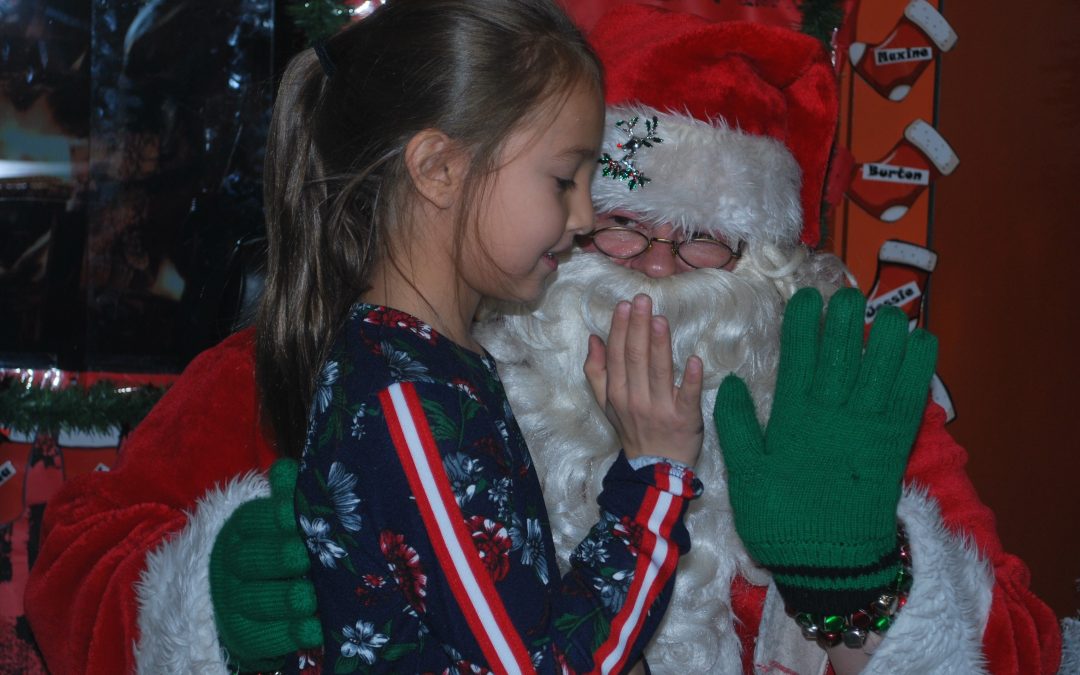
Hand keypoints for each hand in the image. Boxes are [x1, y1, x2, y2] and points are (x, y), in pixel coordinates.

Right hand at [209, 458, 322, 669]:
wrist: (247, 595)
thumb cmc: (277, 545)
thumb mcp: (279, 519)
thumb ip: (286, 496)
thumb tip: (286, 469)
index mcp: (241, 528)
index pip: (254, 518)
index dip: (277, 515)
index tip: (299, 515)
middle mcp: (231, 564)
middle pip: (252, 559)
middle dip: (281, 557)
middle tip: (307, 557)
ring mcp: (234, 601)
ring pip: (258, 599)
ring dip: (288, 598)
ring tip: (314, 596)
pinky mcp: (244, 635)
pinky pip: (266, 636)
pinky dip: (292, 633)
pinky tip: (316, 627)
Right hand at [584, 293, 703, 465]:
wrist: (655, 468)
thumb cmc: (633, 429)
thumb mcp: (607, 403)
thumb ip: (597, 371)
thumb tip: (594, 338)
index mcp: (617, 393)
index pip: (617, 356)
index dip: (621, 330)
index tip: (625, 306)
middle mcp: (636, 399)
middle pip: (636, 358)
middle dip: (638, 327)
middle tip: (643, 300)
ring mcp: (662, 409)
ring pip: (660, 372)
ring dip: (660, 345)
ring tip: (660, 319)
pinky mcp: (686, 419)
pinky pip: (689, 397)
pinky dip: (692, 379)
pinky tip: (695, 360)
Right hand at [712, 287, 935, 611]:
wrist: (831, 563)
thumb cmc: (782, 519)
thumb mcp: (744, 475)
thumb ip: (735, 426)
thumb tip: (731, 382)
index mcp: (794, 418)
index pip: (799, 354)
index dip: (803, 321)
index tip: (804, 298)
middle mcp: (833, 413)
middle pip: (843, 350)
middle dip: (845, 315)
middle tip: (846, 293)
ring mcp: (868, 425)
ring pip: (881, 364)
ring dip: (885, 332)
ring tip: (884, 311)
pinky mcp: (895, 442)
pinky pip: (911, 394)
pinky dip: (917, 365)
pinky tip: (919, 341)